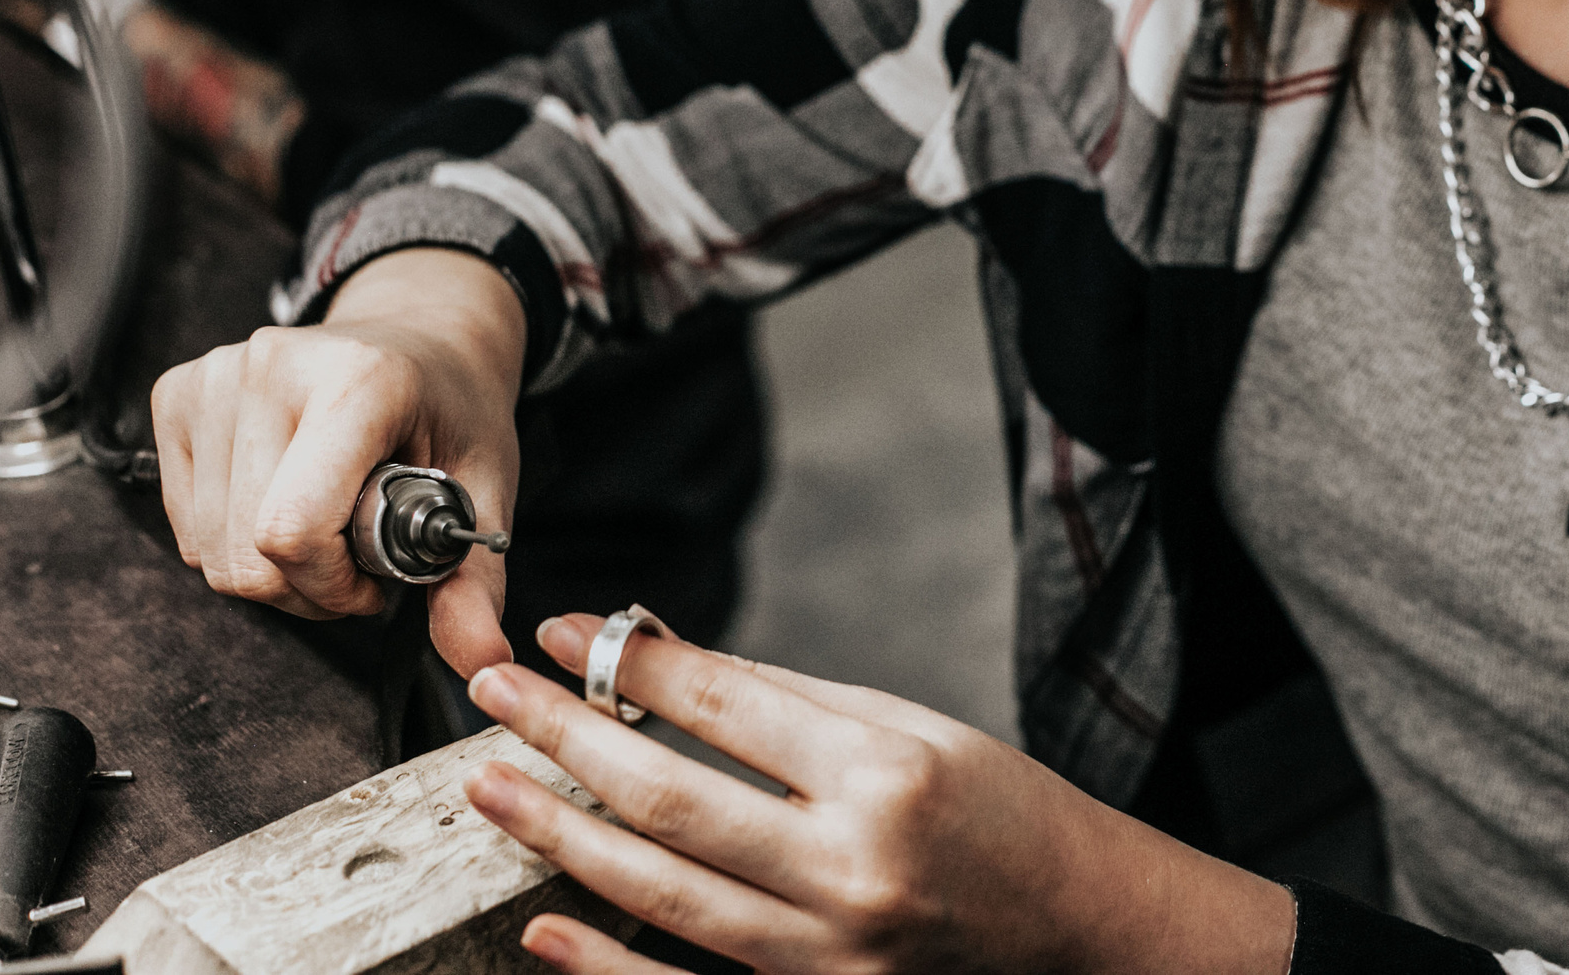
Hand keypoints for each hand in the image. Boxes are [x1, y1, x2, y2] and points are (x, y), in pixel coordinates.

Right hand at [150, 247, 527, 672]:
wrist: (421, 337)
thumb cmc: (451, 409)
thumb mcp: (487, 487)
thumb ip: (476, 578)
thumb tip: (481, 659)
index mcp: (360, 381)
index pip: (292, 530)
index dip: (331, 586)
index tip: (377, 582)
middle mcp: (274, 366)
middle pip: (245, 553)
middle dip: (306, 588)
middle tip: (358, 561)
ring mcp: (217, 374)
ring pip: (207, 549)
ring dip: (268, 570)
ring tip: (326, 532)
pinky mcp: (178, 391)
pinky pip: (183, 522)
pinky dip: (231, 540)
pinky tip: (283, 503)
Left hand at [461, 615, 1295, 974]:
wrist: (1078, 930)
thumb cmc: (1001, 813)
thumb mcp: (916, 729)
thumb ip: (788, 706)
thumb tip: (660, 664)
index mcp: (889, 773)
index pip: (727, 704)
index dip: (633, 661)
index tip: (566, 628)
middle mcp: (855, 867)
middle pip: (671, 795)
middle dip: (564, 735)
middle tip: (490, 689)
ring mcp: (832, 955)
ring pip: (662, 891)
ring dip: (560, 835)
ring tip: (490, 785)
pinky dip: (607, 965)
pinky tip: (544, 926)